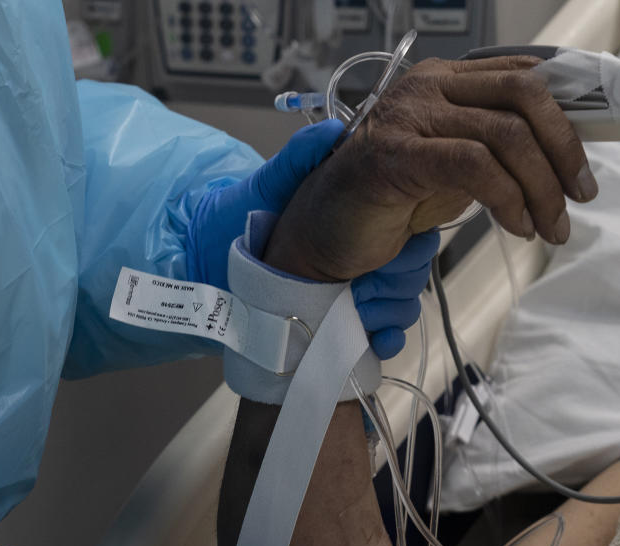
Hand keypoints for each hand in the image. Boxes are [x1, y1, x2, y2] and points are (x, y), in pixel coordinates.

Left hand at [189, 122, 440, 357]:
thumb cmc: (239, 218)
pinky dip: (385, 341)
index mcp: (360, 219)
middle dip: (397, 281)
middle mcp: (365, 254)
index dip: (410, 240)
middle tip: (362, 284)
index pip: (413, 227)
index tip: (389, 249)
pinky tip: (375, 341)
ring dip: (391, 313)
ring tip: (360, 312)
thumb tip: (335, 129)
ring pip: (403, 304)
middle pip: (413, 270)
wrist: (206, 266)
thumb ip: (301, 157)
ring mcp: (356, 292)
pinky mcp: (343, 325)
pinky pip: (382, 336)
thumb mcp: (271, 182)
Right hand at [264, 56, 597, 282]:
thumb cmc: (385, 201)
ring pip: (507, 134)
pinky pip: (473, 165)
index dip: (571, 114)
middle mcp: (430, 86)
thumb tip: (561, 157)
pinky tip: (514, 226)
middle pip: (525, 95)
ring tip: (550, 226)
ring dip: (542, 187)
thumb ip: (496, 151)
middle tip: (579, 196)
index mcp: (447, 79)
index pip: (527, 76)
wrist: (322, 232)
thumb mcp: (453, 169)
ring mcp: (411, 115)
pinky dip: (507, 198)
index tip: (588, 161)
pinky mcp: (396, 152)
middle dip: (565, 149)